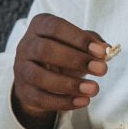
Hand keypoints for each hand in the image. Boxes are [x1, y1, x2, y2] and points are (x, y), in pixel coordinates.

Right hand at [10, 13, 112, 128]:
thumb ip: (92, 43)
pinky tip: (83, 101)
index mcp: (39, 26)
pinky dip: (63, 101)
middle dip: (75, 60)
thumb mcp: (76, 43)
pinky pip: (40, 98)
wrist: (38, 79)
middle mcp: (26, 46)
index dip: (78, 38)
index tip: (101, 51)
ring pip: (39, 76)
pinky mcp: (23, 91)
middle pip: (45, 50)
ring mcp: (21, 69)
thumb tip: (106, 49)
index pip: (55, 27)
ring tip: (94, 88)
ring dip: (69, 83)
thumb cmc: (62, 54)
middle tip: (102, 70)